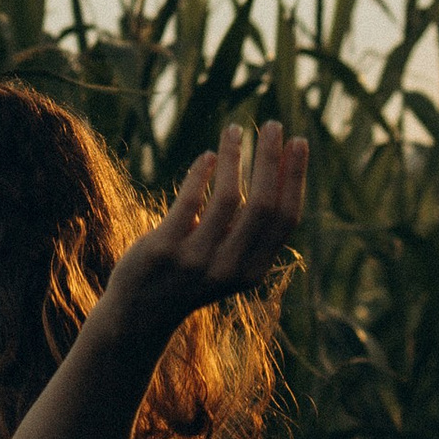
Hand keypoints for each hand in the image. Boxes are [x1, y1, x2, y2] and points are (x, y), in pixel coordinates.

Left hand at [113, 119, 308, 329]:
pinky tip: (208, 156)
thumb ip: (250, 233)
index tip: (298, 143)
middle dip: (271, 159)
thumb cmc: (190, 277)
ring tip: (234, 130)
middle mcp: (230, 269)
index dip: (295, 178)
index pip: (286, 219)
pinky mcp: (164, 249)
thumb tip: (275, 173)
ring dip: (235, 157)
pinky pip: (190, 201)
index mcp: (253, 271)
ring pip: (229, 198)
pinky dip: (203, 173)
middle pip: (263, 205)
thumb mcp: (229, 263)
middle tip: (271, 125)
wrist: (140, 314)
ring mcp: (197, 261)